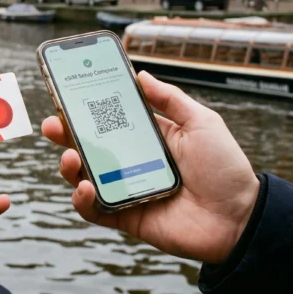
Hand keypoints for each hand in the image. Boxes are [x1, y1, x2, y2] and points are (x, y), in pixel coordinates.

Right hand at [43, 72, 259, 263]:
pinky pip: (96, 211)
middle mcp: (134, 162)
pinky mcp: (127, 218)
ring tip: (70, 157)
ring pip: (85, 177)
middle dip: (66, 135)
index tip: (68, 95)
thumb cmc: (226, 168)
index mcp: (149, 138)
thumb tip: (140, 74)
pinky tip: (85, 188)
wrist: (240, 218)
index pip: (110, 120)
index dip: (88, 108)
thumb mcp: (202, 122)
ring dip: (70, 166)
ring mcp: (128, 190)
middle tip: (52, 125)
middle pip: (90, 147)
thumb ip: (170, 99)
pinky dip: (83, 200)